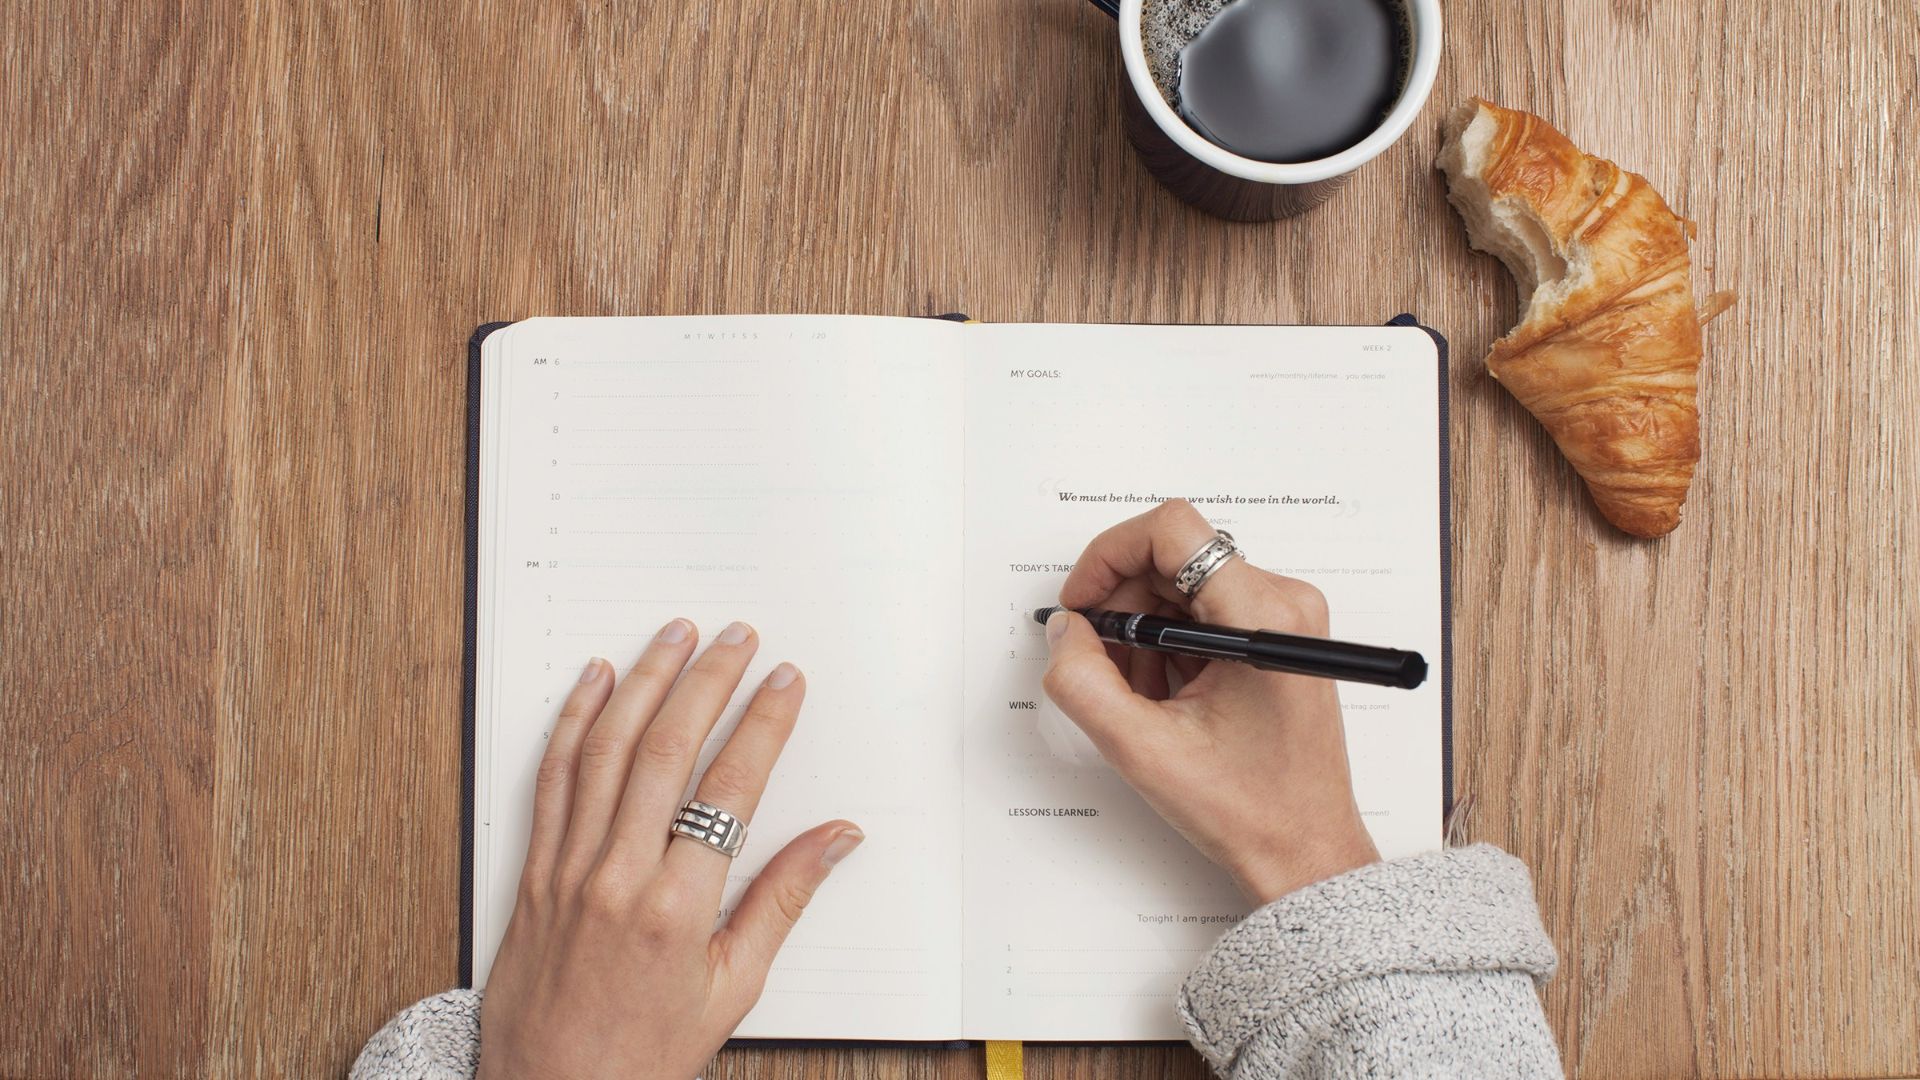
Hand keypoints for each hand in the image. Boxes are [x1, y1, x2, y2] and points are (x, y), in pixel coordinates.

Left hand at [478, 619, 863, 1079]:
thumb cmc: (644, 1055)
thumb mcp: (732, 989)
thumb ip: (782, 902)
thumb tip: (836, 839)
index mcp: (678, 909)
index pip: (731, 789)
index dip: (762, 725)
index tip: (785, 683)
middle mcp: (618, 877)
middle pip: (667, 750)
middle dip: (707, 682)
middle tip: (737, 637)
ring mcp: (568, 868)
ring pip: (606, 750)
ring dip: (643, 682)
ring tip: (674, 636)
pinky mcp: (533, 871)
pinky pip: (551, 779)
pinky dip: (573, 722)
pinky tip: (594, 682)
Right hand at [1042, 500, 1378, 904]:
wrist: (1304, 851)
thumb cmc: (1250, 809)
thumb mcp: (1143, 750)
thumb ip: (1084, 681)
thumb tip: (1065, 630)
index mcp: (1262, 617)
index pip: (1172, 530)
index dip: (1110, 556)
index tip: (1083, 602)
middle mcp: (1283, 602)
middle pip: (1173, 557)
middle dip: (1123, 605)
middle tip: (1100, 662)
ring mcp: (1284, 618)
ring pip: (1184, 586)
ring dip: (1145, 631)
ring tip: (1141, 695)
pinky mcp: (1278, 636)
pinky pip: (1204, 611)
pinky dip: (1169, 645)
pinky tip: (1166, 697)